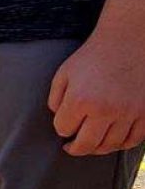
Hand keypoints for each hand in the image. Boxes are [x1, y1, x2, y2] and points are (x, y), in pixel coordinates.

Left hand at [49, 32, 144, 155]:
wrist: (129, 41)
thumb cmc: (94, 57)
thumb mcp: (65, 73)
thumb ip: (55, 99)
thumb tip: (60, 122)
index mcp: (81, 99)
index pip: (63, 129)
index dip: (61, 127)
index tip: (64, 123)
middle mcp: (105, 109)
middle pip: (86, 145)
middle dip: (75, 148)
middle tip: (71, 146)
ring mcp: (128, 112)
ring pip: (110, 146)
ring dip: (97, 148)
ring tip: (91, 143)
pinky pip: (133, 140)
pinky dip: (121, 144)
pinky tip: (113, 139)